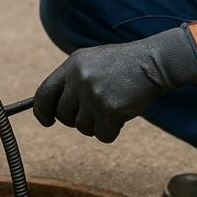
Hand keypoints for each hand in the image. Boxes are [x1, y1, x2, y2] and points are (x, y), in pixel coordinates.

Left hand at [32, 26, 196, 142]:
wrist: (154, 63)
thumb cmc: (124, 65)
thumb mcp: (92, 62)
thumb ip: (72, 81)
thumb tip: (52, 108)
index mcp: (72, 65)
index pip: (44, 93)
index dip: (42, 111)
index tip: (46, 121)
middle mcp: (79, 79)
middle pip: (63, 116)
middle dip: (76, 119)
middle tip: (95, 111)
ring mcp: (94, 94)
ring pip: (82, 127)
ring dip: (97, 124)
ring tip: (112, 106)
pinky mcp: (110, 110)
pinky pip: (102, 135)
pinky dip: (112, 131)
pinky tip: (122, 114)